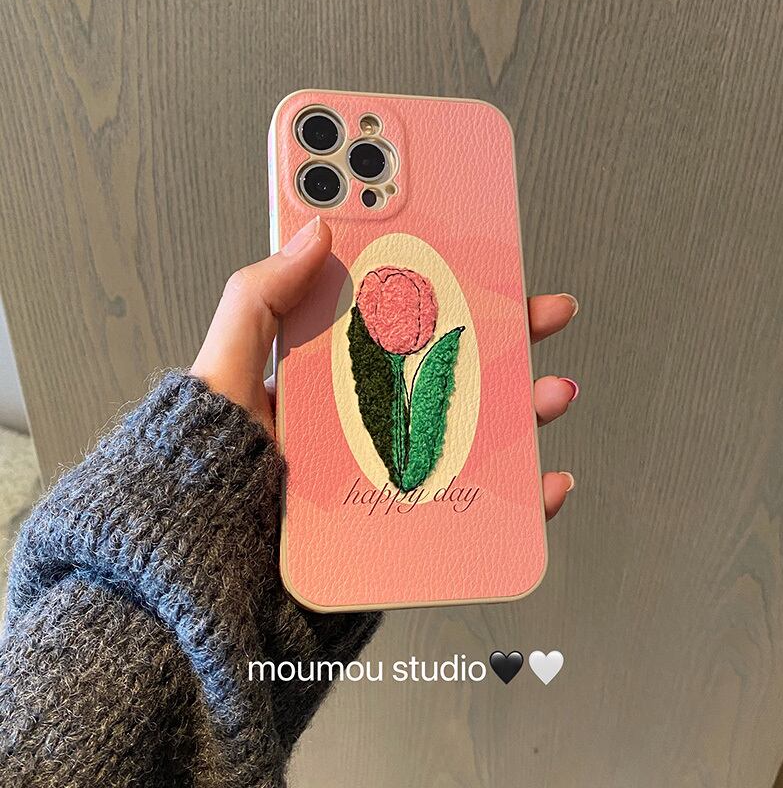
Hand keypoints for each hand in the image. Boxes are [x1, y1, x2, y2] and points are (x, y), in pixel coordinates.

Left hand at [191, 216, 578, 519]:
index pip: (402, 314)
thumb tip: (315, 230)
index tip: (488, 250)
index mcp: (334, 369)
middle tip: (543, 309)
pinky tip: (542, 477)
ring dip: (528, 406)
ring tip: (552, 390)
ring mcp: (394, 462)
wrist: (216, 568)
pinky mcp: (406, 513)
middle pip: (454, 365)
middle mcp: (372, 412)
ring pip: (477, 427)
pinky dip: (520, 493)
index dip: (447, 280)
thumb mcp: (225, 369)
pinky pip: (477, 501)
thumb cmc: (213, 470)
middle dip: (509, 335)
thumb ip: (258, 298)